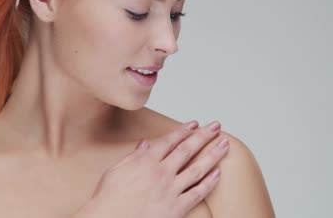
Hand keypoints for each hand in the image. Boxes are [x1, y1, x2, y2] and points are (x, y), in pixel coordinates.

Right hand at [76, 120, 228, 217]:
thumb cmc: (109, 198)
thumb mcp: (116, 170)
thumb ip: (134, 156)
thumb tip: (145, 144)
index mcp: (146, 160)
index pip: (170, 141)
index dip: (184, 131)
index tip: (194, 124)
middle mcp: (161, 172)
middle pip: (187, 149)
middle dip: (204, 136)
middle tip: (216, 126)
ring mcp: (170, 190)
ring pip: (197, 168)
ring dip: (213, 155)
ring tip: (224, 145)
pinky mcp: (176, 208)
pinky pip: (197, 193)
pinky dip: (209, 182)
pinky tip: (217, 173)